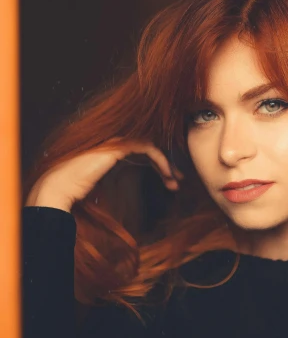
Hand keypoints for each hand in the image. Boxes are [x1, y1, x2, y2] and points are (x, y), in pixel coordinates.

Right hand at [24, 138, 184, 210]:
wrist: (59, 189)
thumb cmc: (77, 194)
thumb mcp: (106, 189)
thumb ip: (120, 184)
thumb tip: (136, 194)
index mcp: (111, 152)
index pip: (141, 153)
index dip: (159, 165)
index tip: (172, 182)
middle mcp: (113, 145)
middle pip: (148, 149)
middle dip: (167, 165)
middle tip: (179, 181)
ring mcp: (114, 143)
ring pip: (149, 147)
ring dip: (166, 163)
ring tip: (175, 182)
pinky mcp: (116, 147)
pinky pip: (145, 147)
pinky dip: (159, 159)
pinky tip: (166, 173)